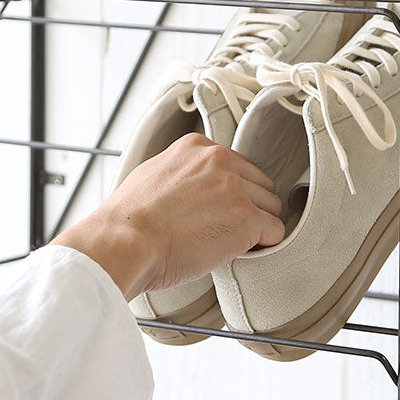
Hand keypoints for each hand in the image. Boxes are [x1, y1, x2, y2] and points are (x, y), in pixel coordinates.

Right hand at [50, 133, 284, 299]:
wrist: (123, 243)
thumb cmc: (128, 221)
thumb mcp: (152, 174)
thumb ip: (182, 171)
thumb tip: (192, 185)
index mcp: (197, 147)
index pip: (237, 165)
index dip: (232, 193)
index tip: (220, 210)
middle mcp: (220, 160)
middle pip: (260, 185)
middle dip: (249, 207)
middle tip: (226, 229)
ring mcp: (236, 188)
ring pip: (271, 207)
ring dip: (257, 227)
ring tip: (229, 242)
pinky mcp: (247, 218)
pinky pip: (276, 231)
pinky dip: (264, 245)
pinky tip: (242, 252)